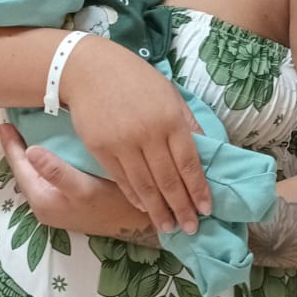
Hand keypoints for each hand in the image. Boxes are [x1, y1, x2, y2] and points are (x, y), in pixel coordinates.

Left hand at [0, 123, 153, 239]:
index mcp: (43, 200)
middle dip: (18, 148)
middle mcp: (44, 206)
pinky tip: (50, 150)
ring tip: (27, 131)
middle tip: (13, 122)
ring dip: (31, 154)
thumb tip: (30, 150)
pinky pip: (46, 178)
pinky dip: (44, 163)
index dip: (12, 145)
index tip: (3, 124)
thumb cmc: (114, 204)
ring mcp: (54, 206)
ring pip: (35, 175)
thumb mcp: (84, 187)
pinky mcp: (65, 203)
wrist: (138, 224)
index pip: (20, 167)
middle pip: (24, 171)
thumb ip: (56, 171)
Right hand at [60, 35, 209, 232]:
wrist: (88, 69)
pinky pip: (122, 180)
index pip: (188, 163)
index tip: (206, 209)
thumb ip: (188, 122)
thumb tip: (208, 147)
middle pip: (168, 180)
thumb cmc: (134, 78)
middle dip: (181, 207)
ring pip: (145, 186)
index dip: (198, 189)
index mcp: (170, 119)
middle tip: (191, 227)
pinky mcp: (101, 149)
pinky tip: (145, 208)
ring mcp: (122, 144)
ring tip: (169, 227)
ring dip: (159, 210)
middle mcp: (148, 134)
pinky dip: (135, 197)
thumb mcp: (169, 93)